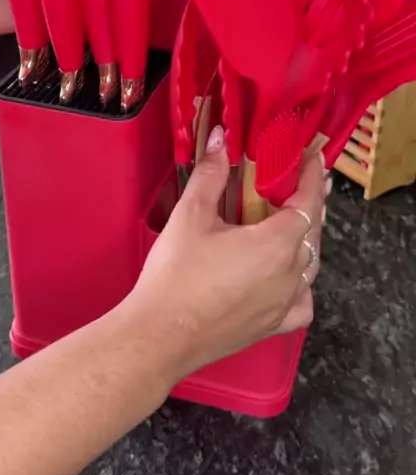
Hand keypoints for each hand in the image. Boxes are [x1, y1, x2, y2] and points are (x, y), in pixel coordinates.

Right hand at [128, 126, 325, 383]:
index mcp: (276, 243)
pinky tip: (287, 278)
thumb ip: (210, 175)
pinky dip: (300, 285)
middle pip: (312, 232)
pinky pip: (301, 302)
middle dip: (309, 203)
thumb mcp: (191, 216)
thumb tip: (220, 140)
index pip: (308, 201)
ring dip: (306, 239)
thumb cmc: (176, 275)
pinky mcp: (272, 325)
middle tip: (299, 181)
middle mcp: (290, 274)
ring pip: (309, 265)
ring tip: (292, 222)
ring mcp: (284, 303)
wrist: (161, 334)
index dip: (313, 176)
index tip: (313, 157)